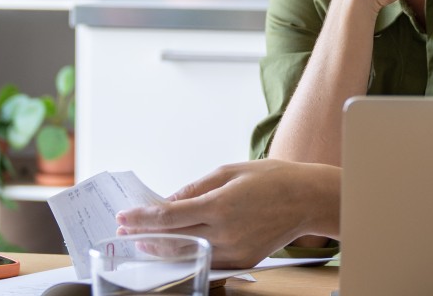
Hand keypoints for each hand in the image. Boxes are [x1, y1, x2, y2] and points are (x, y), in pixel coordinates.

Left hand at [115, 159, 340, 268]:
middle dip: (145, 234)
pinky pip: (208, 259)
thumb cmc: (272, 179)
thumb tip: (167, 201)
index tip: (124, 216)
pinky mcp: (243, 262)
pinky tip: (175, 246)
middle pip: (173, 239)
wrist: (307, 200)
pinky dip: (188, 253)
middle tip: (126, 229)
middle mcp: (225, 232)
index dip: (142, 218)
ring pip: (188, 253)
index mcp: (220, 205)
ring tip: (144, 240)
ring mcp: (234, 251)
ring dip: (162, 247)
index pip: (168, 216)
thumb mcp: (229, 171)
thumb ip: (194, 188)